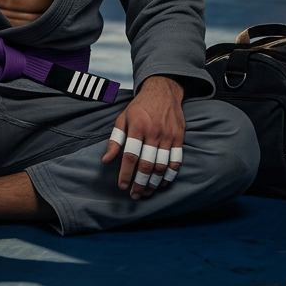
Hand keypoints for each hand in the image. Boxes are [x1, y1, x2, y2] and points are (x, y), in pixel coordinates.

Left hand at [102, 76, 184, 198]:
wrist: (163, 89)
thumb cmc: (140, 106)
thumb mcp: (123, 118)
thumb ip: (115, 140)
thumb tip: (106, 160)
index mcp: (137, 126)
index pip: (130, 156)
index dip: (126, 174)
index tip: (122, 186)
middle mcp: (154, 131)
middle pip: (147, 164)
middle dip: (140, 183)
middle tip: (135, 195)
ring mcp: (168, 134)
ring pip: (162, 166)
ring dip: (154, 183)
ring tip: (146, 192)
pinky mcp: (179, 136)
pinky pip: (176, 160)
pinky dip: (170, 175)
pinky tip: (163, 183)